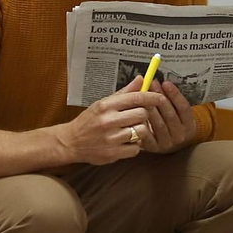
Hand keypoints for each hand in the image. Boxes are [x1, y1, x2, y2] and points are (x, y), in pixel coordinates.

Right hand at [54, 79, 168, 165]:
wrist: (71, 142)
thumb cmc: (89, 121)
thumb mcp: (103, 103)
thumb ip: (124, 93)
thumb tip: (141, 79)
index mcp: (106, 106)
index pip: (135, 98)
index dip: (152, 96)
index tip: (161, 97)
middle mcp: (108, 121)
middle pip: (142, 114)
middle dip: (143, 115)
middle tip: (137, 117)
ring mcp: (111, 139)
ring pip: (142, 131)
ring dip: (140, 130)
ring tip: (131, 130)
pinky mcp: (113, 154)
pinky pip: (136, 148)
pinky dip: (134, 146)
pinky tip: (126, 142)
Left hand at [139, 80, 198, 154]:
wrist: (173, 145)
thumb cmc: (173, 124)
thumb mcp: (177, 111)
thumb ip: (169, 97)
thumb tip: (157, 81)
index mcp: (189, 125)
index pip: (184, 108)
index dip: (175, 94)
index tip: (166, 83)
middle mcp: (180, 135)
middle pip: (170, 115)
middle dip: (159, 97)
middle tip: (151, 85)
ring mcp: (167, 143)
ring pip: (158, 123)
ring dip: (149, 108)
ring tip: (142, 96)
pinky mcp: (154, 148)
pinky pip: (148, 134)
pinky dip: (143, 122)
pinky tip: (138, 113)